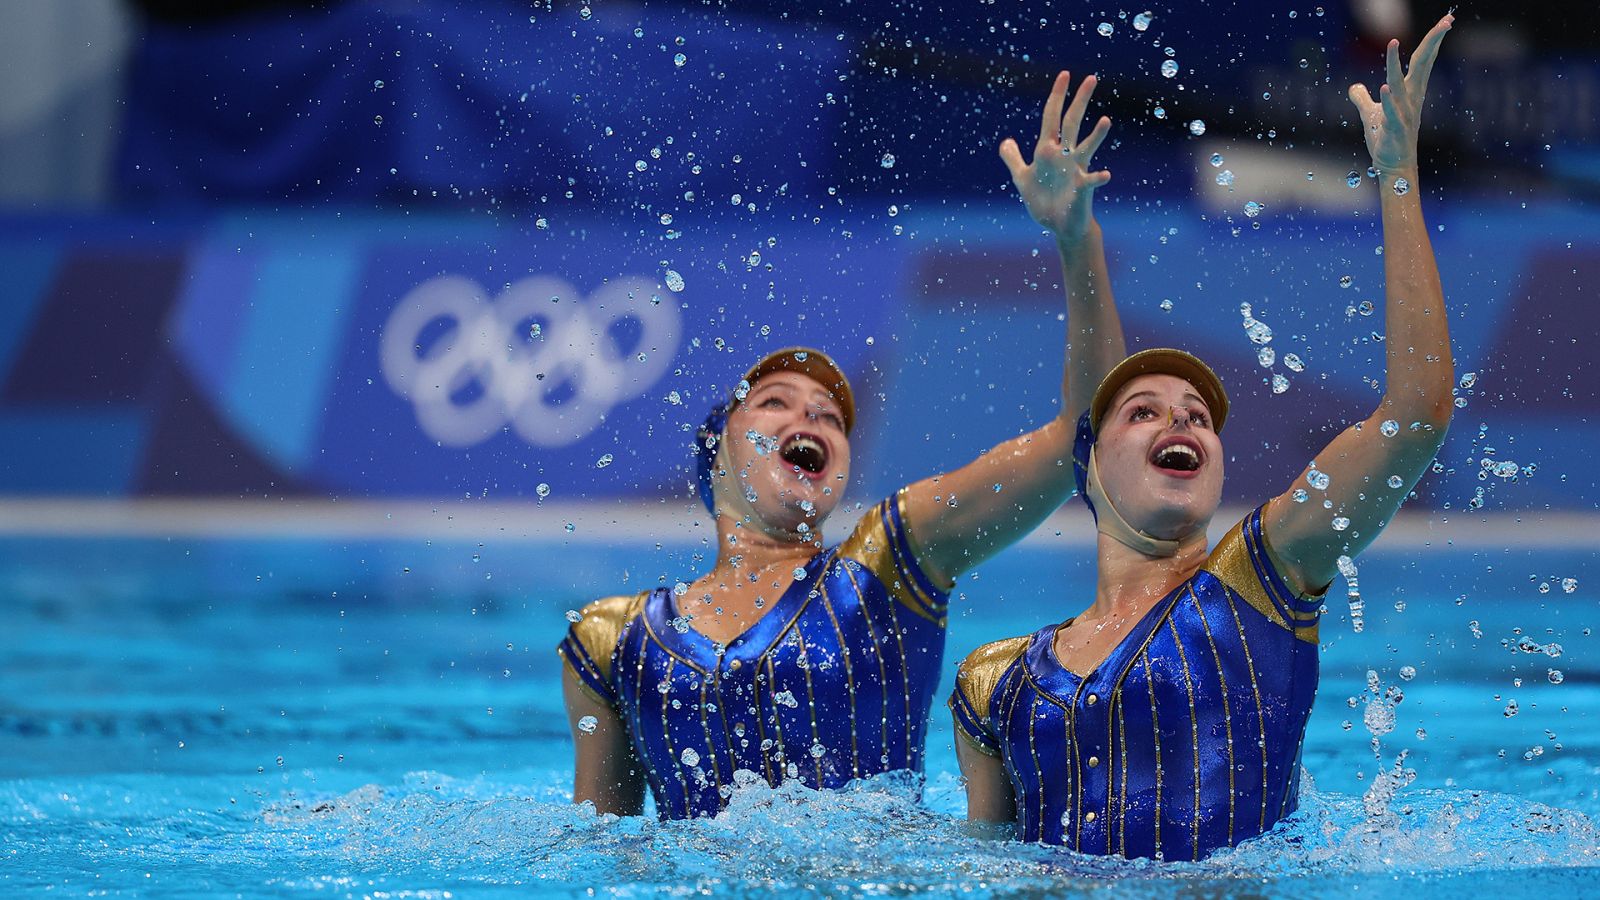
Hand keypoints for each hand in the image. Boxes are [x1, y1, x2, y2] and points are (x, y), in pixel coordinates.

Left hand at [1000, 71, 1111, 241]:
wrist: (1059, 226)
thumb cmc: (1044, 201)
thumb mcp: (1022, 179)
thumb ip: (1013, 159)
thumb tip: (1005, 141)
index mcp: (1048, 151)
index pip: (1052, 117)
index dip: (1056, 96)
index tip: (1064, 74)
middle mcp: (1065, 156)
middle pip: (1072, 123)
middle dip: (1080, 101)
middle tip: (1091, 77)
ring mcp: (1076, 171)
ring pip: (1087, 148)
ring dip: (1096, 136)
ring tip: (1106, 120)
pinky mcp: (1082, 190)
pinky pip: (1091, 181)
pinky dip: (1098, 178)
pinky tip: (1105, 175)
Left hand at [1348, 14, 1452, 175]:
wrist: (1392, 167)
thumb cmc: (1386, 139)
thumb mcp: (1371, 114)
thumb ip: (1362, 98)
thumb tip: (1354, 87)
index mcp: (1409, 92)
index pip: (1423, 60)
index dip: (1433, 40)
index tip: (1447, 21)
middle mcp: (1411, 99)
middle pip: (1421, 65)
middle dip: (1432, 42)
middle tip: (1447, 21)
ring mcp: (1404, 114)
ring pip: (1400, 85)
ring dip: (1394, 65)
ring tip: (1393, 43)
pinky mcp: (1395, 130)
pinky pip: (1392, 114)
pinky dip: (1389, 101)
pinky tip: (1385, 88)